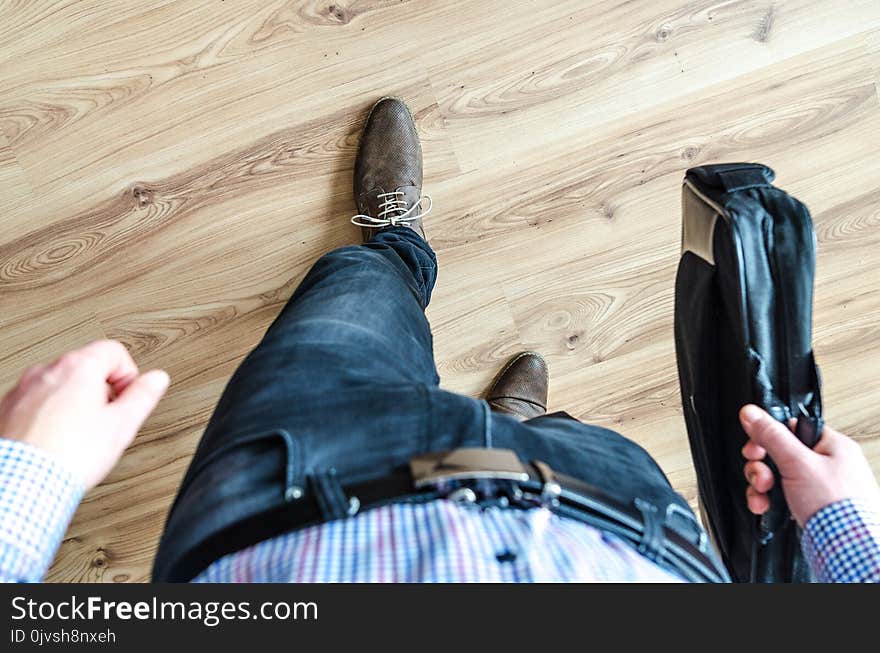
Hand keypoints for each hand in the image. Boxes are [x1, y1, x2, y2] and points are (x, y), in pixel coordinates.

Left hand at [0, 340, 168, 489]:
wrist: (23, 482)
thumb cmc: (67, 456)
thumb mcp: (121, 425)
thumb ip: (143, 395)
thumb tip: (156, 379)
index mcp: (78, 368)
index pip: (114, 351)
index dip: (128, 375)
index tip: (127, 397)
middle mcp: (46, 372)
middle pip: (86, 367)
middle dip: (101, 391)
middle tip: (107, 420)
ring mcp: (22, 391)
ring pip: (60, 386)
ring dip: (74, 404)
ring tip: (81, 435)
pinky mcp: (6, 411)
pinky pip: (36, 404)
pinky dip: (49, 417)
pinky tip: (57, 441)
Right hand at [739, 404, 879, 525]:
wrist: (847, 547)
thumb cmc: (836, 506)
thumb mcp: (798, 462)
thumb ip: (771, 436)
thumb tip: (751, 413)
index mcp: (832, 446)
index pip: (791, 429)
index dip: (768, 438)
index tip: (755, 449)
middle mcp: (826, 465)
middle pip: (779, 454)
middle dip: (761, 467)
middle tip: (761, 476)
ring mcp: (818, 487)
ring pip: (777, 477)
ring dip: (761, 486)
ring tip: (762, 495)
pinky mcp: (810, 506)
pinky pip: (781, 496)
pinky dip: (769, 501)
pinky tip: (766, 506)